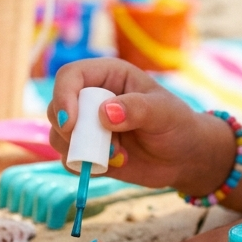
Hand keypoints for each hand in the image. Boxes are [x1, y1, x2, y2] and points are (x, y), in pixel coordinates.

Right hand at [47, 57, 232, 192]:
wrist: (184, 157)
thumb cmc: (177, 125)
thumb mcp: (164, 112)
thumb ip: (137, 108)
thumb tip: (104, 113)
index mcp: (108, 75)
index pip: (70, 76)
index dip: (63, 96)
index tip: (71, 122)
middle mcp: (92, 98)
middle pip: (57, 107)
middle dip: (71, 130)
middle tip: (102, 144)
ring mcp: (87, 126)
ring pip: (59, 135)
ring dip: (82, 151)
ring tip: (118, 154)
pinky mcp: (88, 152)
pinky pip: (69, 159)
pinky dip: (85, 166)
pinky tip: (116, 163)